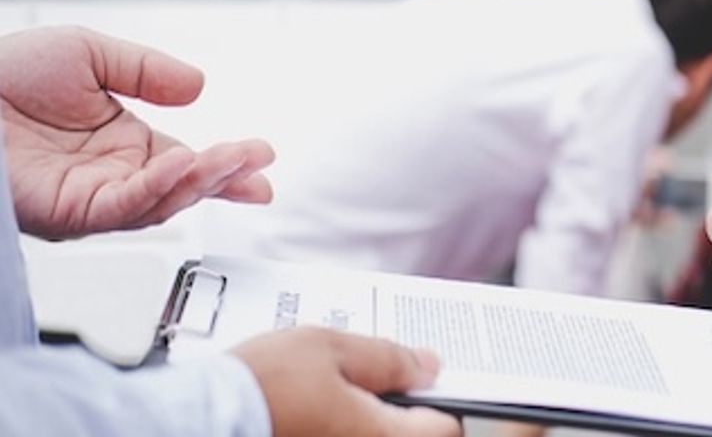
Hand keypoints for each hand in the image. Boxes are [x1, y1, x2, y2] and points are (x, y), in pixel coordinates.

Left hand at [0, 26, 273, 238]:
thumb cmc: (3, 74)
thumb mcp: (89, 54)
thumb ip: (147, 71)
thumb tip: (199, 88)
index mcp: (122, 146)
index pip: (188, 162)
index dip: (227, 164)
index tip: (262, 160)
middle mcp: (112, 178)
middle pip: (183, 188)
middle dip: (227, 177)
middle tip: (261, 165)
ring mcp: (91, 198)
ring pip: (161, 202)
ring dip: (203, 183)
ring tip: (234, 160)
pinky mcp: (68, 211)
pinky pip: (123, 205)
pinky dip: (159, 189)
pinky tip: (184, 165)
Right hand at [235, 327, 460, 436]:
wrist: (197, 420)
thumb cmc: (261, 386)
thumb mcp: (332, 348)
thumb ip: (388, 358)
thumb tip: (428, 366)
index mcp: (382, 436)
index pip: (448, 428)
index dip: (443, 399)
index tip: (425, 378)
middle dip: (405, 410)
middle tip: (383, 380)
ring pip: (375, 436)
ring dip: (371, 417)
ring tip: (344, 390)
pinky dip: (343, 425)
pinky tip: (321, 408)